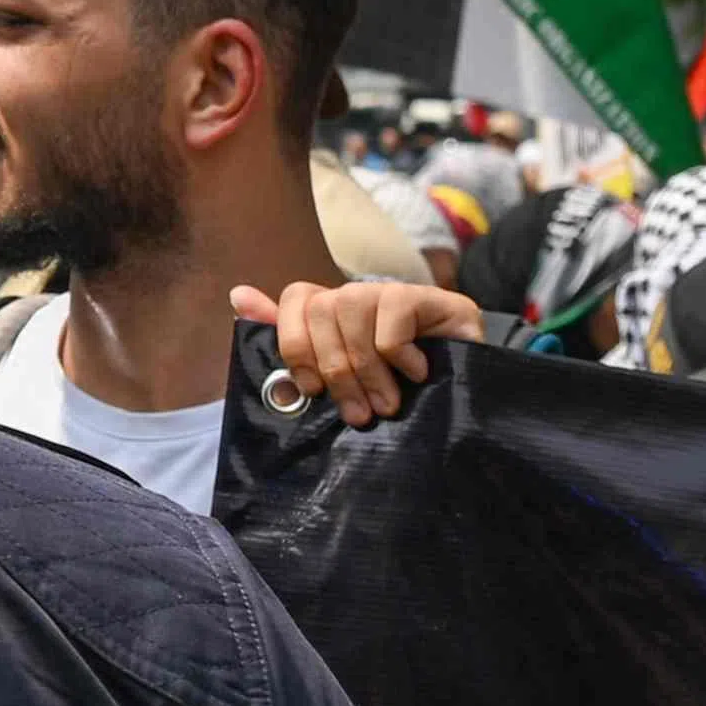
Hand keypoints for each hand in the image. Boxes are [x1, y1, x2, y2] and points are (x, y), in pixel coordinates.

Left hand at [241, 276, 485, 424]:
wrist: (467, 399)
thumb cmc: (398, 398)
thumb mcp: (340, 383)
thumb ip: (293, 344)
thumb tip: (238, 296)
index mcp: (335, 314)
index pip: (297, 297)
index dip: (293, 341)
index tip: (310, 389)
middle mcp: (361, 295)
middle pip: (321, 308)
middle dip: (334, 369)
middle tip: (358, 413)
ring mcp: (395, 292)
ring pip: (351, 310)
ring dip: (367, 370)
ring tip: (387, 405)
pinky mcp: (430, 298)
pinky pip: (391, 317)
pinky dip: (399, 356)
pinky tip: (417, 374)